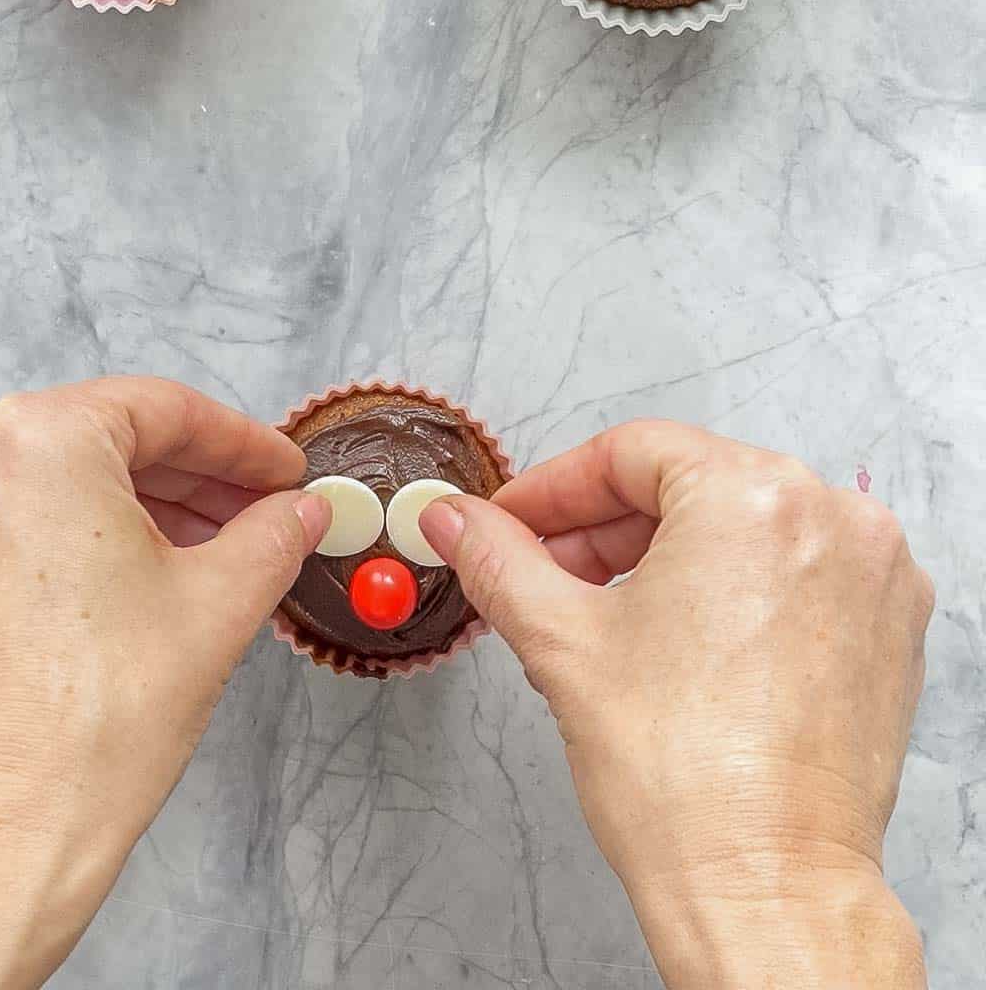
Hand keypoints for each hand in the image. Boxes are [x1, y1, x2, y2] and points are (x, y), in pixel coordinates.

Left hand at [0, 377, 329, 989]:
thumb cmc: (101, 718)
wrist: (1, 835)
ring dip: (133, 508)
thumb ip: (274, 534)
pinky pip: (4, 526)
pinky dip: (68, 539)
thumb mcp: (220, 603)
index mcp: (38, 442)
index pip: (162, 410)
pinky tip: (123, 581)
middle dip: (191, 477)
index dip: (240, 443)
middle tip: (255, 512)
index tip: (282, 472)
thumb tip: (301, 510)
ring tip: (201, 551)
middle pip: (103, 441)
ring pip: (52, 483)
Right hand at [420, 421, 931, 989]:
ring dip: (656, 558)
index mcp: (754, 499)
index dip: (553, 489)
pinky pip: (785, 572)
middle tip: (541, 572)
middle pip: (685, 486)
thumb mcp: (561, 640)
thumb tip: (455, 518)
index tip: (511, 521)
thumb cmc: (684, 779)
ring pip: (735, 529)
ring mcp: (869, 573)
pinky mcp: (885, 626)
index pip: (630, 453)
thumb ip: (497, 558)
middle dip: (600, 529)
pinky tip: (671, 638)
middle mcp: (830, 518)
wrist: (764, 889)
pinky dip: (722, 588)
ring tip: (600, 615)